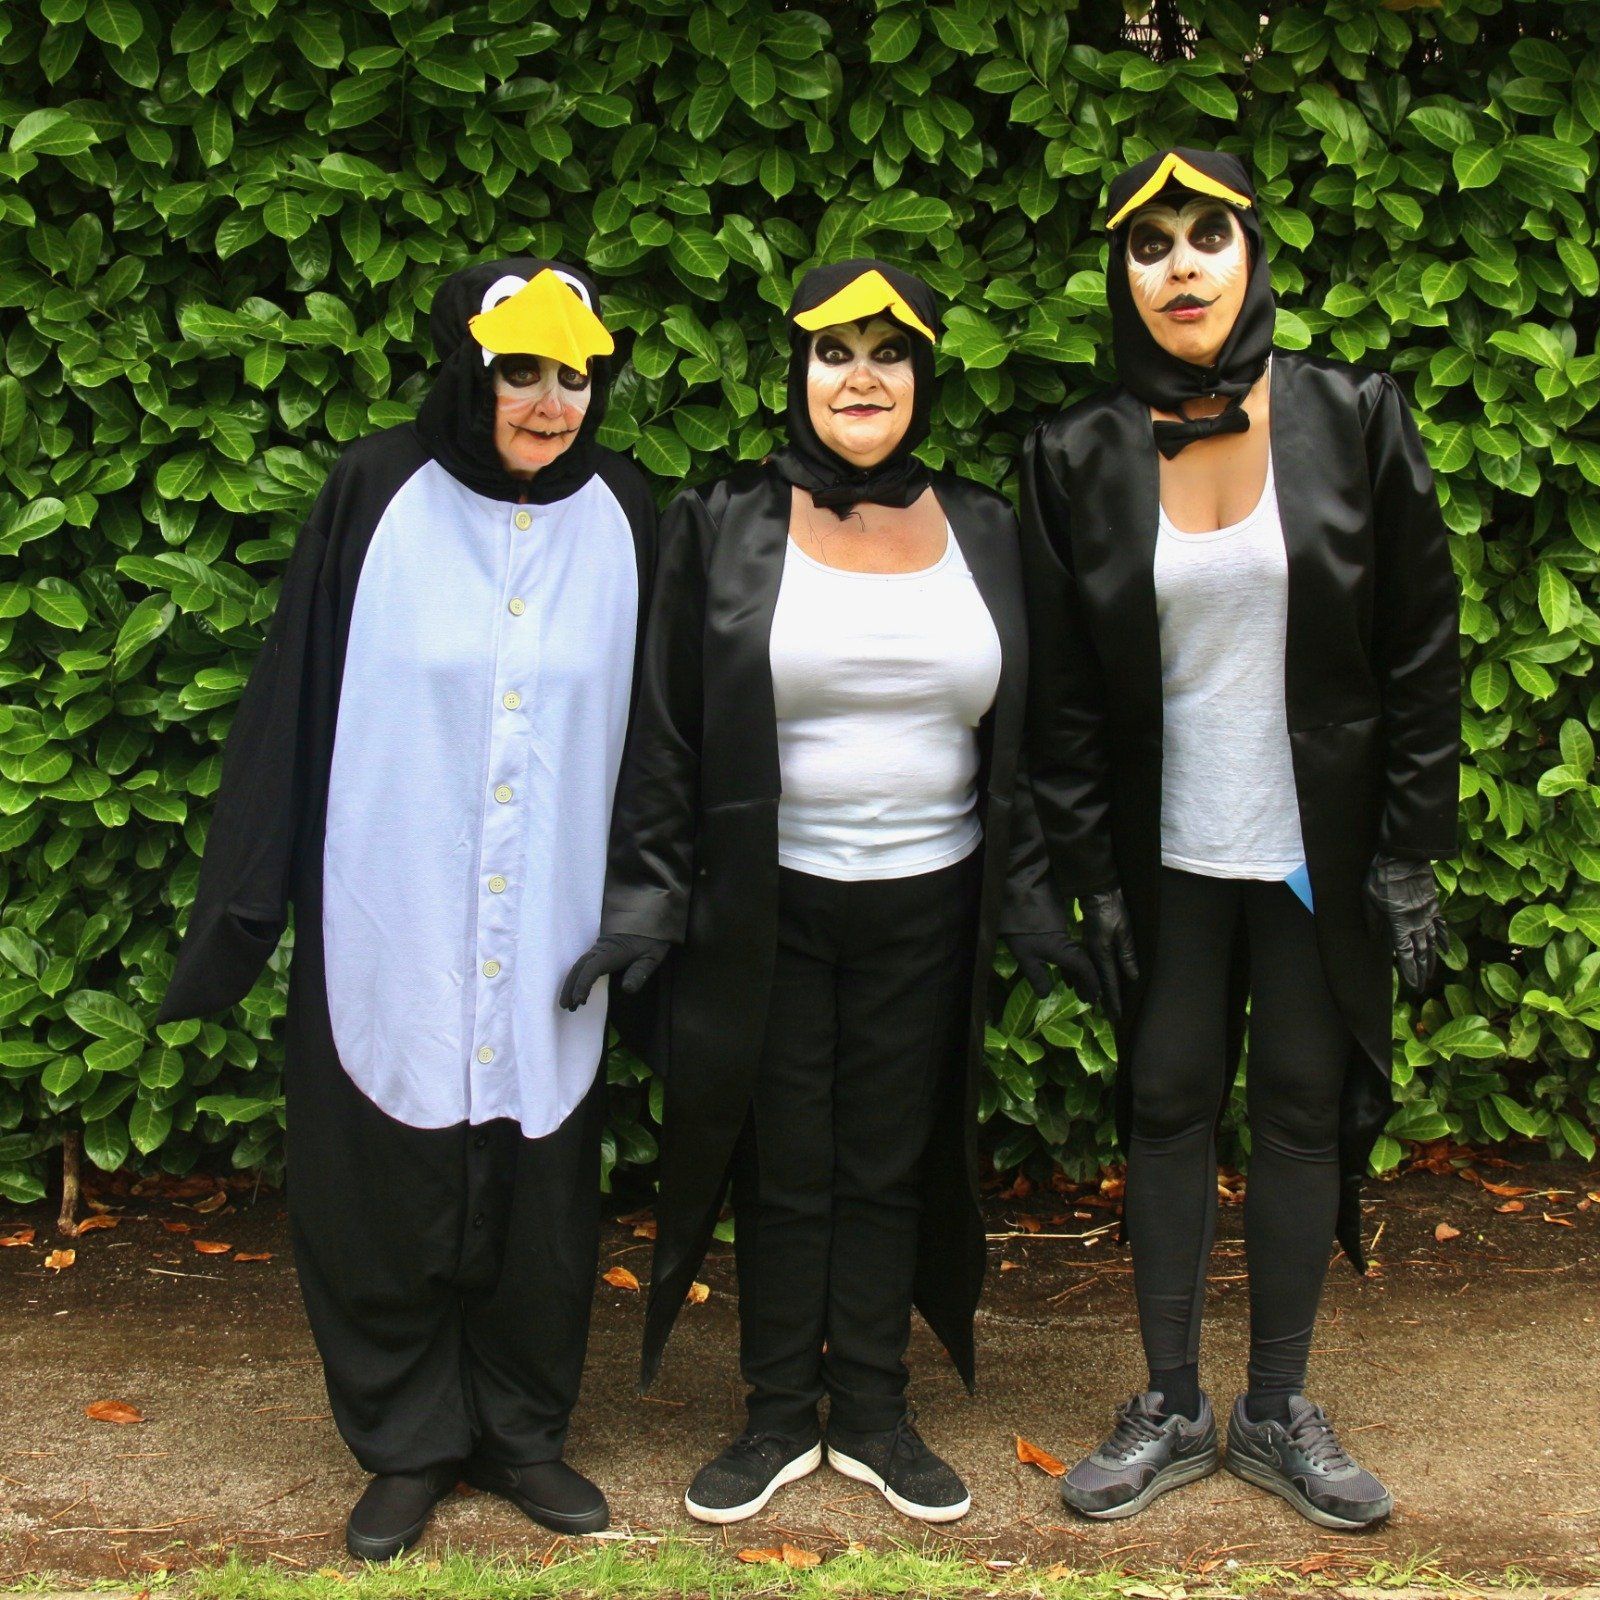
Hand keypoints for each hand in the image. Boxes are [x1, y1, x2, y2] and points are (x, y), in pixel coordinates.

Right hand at [559, 934, 669, 1010]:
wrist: (650, 918)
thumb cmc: (652, 939)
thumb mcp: (652, 957)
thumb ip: (640, 973)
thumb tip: (626, 990)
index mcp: (613, 951)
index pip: (592, 968)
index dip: (583, 984)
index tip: (579, 1000)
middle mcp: (601, 949)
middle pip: (579, 967)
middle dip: (570, 987)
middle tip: (566, 1007)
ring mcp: (598, 949)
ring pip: (578, 966)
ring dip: (570, 984)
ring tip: (567, 1004)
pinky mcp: (599, 950)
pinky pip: (583, 964)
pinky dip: (577, 977)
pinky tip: (578, 991)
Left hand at [1003, 931, 1101, 1005]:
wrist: (1019, 901)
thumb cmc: (1021, 931)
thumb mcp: (1026, 958)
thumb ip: (1037, 978)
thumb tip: (1046, 996)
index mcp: (1065, 951)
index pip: (1085, 969)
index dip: (1091, 984)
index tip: (1095, 997)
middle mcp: (1069, 946)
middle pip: (1084, 966)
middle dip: (1087, 984)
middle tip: (1090, 1000)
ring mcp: (1064, 940)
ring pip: (1077, 961)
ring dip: (1079, 977)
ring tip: (1080, 993)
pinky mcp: (1057, 936)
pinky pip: (1070, 956)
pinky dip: (1070, 969)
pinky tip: (1067, 979)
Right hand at [1080, 887, 1139, 1022]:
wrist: (1097, 892)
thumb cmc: (1114, 909)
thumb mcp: (1125, 930)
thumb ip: (1127, 953)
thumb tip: (1132, 976)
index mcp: (1103, 953)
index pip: (1109, 982)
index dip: (1113, 1000)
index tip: (1115, 1016)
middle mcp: (1092, 954)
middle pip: (1096, 982)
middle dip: (1101, 999)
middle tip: (1105, 1016)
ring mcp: (1086, 948)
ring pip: (1085, 975)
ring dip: (1088, 989)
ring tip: (1089, 1002)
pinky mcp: (1084, 941)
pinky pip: (1079, 964)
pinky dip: (1077, 976)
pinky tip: (1072, 980)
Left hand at [1362, 854, 1446, 992]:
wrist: (1404, 858)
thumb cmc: (1381, 878)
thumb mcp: (1369, 899)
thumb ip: (1373, 921)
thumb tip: (1375, 937)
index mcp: (1398, 924)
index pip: (1404, 954)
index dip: (1409, 971)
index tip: (1413, 986)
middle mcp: (1416, 923)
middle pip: (1420, 953)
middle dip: (1421, 971)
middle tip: (1423, 988)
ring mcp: (1427, 915)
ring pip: (1432, 943)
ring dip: (1432, 960)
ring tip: (1432, 975)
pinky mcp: (1433, 906)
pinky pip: (1441, 926)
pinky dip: (1443, 939)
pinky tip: (1445, 950)